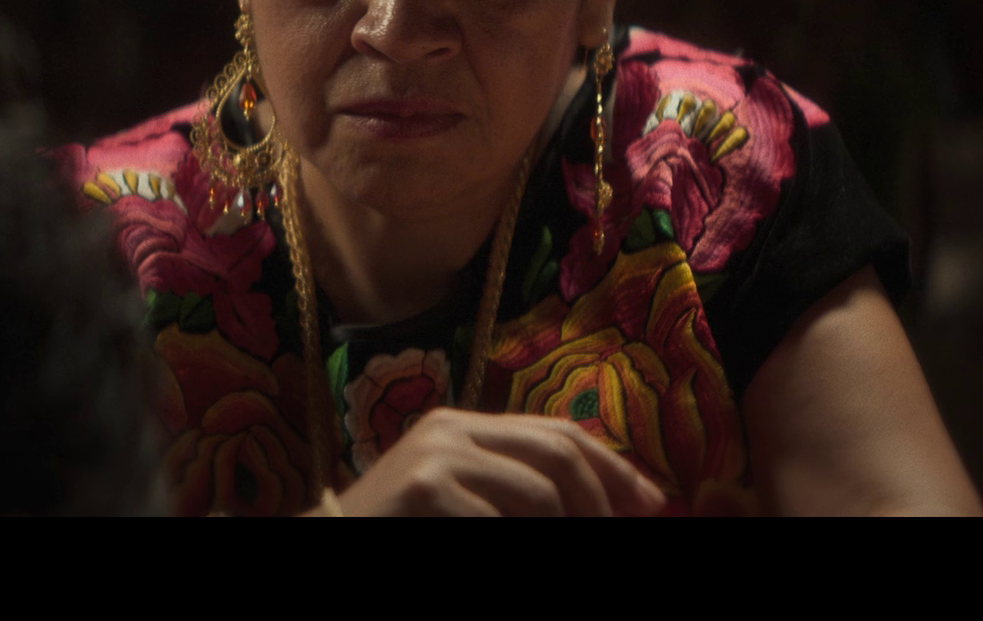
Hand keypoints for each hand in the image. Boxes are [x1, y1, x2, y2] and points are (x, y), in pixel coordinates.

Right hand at [328, 408, 666, 516]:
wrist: (330, 543)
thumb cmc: (399, 530)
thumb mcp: (461, 501)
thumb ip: (513, 492)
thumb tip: (602, 504)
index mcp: (462, 425)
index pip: (555, 431)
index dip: (612, 466)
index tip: (652, 503)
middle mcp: (450, 430)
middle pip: (556, 452)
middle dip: (602, 500)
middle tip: (618, 532)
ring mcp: (436, 457)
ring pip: (539, 494)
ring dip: (566, 528)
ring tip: (576, 544)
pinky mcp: (425, 489)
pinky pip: (499, 523)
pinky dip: (519, 541)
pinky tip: (518, 556)